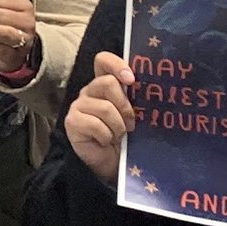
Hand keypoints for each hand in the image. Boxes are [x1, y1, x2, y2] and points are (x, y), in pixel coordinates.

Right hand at [67, 51, 137, 185]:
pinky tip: (105, 141)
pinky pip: (95, 124)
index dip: (116, 64)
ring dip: (118, 126)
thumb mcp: (134, 115)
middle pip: (107, 83)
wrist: (111, 164)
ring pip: (105, 107)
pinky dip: (106, 136)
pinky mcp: (72, 122)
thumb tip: (153, 90)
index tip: (131, 80)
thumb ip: (136, 100)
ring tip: (119, 135)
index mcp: (105, 85)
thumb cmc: (126, 138)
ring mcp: (78, 106)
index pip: (103, 61)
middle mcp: (90, 91)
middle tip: (131, 123)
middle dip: (125, 105)